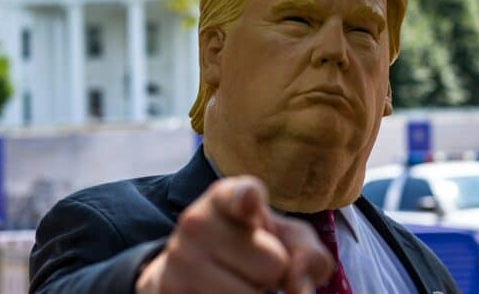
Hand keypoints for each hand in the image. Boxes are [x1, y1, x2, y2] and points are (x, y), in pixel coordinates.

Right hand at [136, 176, 333, 293]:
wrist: (190, 269)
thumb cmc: (253, 247)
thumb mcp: (287, 240)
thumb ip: (309, 254)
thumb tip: (298, 287)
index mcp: (225, 197)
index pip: (241, 196)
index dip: (247, 200)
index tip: (249, 202)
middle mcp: (196, 222)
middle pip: (272, 264)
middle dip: (272, 273)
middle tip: (250, 264)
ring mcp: (179, 259)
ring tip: (237, 280)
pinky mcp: (170, 290)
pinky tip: (221, 292)